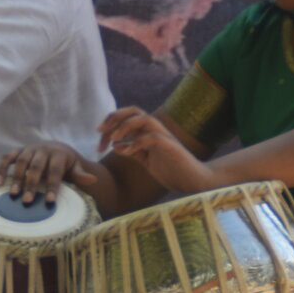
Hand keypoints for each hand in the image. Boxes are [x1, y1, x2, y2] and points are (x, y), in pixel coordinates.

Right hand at [0, 142, 96, 203]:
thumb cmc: (67, 164)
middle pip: (36, 166)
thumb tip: (93, 179)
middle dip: (32, 184)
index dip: (53, 186)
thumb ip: (81, 175)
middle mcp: (43, 149)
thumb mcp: (75, 168)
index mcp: (59, 153)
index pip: (56, 171)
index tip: (50, 202)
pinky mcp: (19, 150)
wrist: (57, 148)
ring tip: (14, 195)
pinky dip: (1, 169)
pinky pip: (7, 158)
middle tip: (28, 201)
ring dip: (16, 177)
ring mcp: (29, 149)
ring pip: (21, 161)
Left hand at [101, 107, 219, 195]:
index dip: (110, 124)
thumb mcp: (147, 162)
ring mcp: (164, 137)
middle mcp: (156, 130)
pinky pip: (152, 137)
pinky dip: (137, 142)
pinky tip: (127, 151)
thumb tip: (116, 146)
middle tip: (100, 131)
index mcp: (149, 132)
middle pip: (133, 111)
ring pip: (143, 118)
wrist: (194, 182)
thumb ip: (133, 152)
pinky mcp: (171, 146)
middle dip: (114, 117)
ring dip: (125, 126)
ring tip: (113, 138)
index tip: (98, 137)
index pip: (127, 117)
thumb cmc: (173, 171)